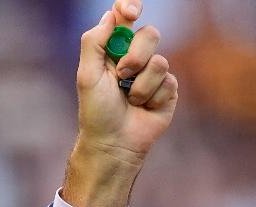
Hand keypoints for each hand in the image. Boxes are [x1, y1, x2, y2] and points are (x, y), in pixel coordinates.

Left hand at [65, 0, 179, 206]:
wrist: (113, 143)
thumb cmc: (96, 111)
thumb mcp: (86, 75)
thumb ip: (94, 42)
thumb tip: (111, 15)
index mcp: (113, 49)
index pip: (125, 18)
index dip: (130, 8)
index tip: (131, 12)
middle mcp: (135, 57)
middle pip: (149, 34)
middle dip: (136, 56)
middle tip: (121, 75)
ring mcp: (153, 73)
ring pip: (160, 61)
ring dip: (141, 84)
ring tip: (130, 99)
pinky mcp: (168, 90)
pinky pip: (169, 82)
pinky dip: (152, 97)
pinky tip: (144, 108)